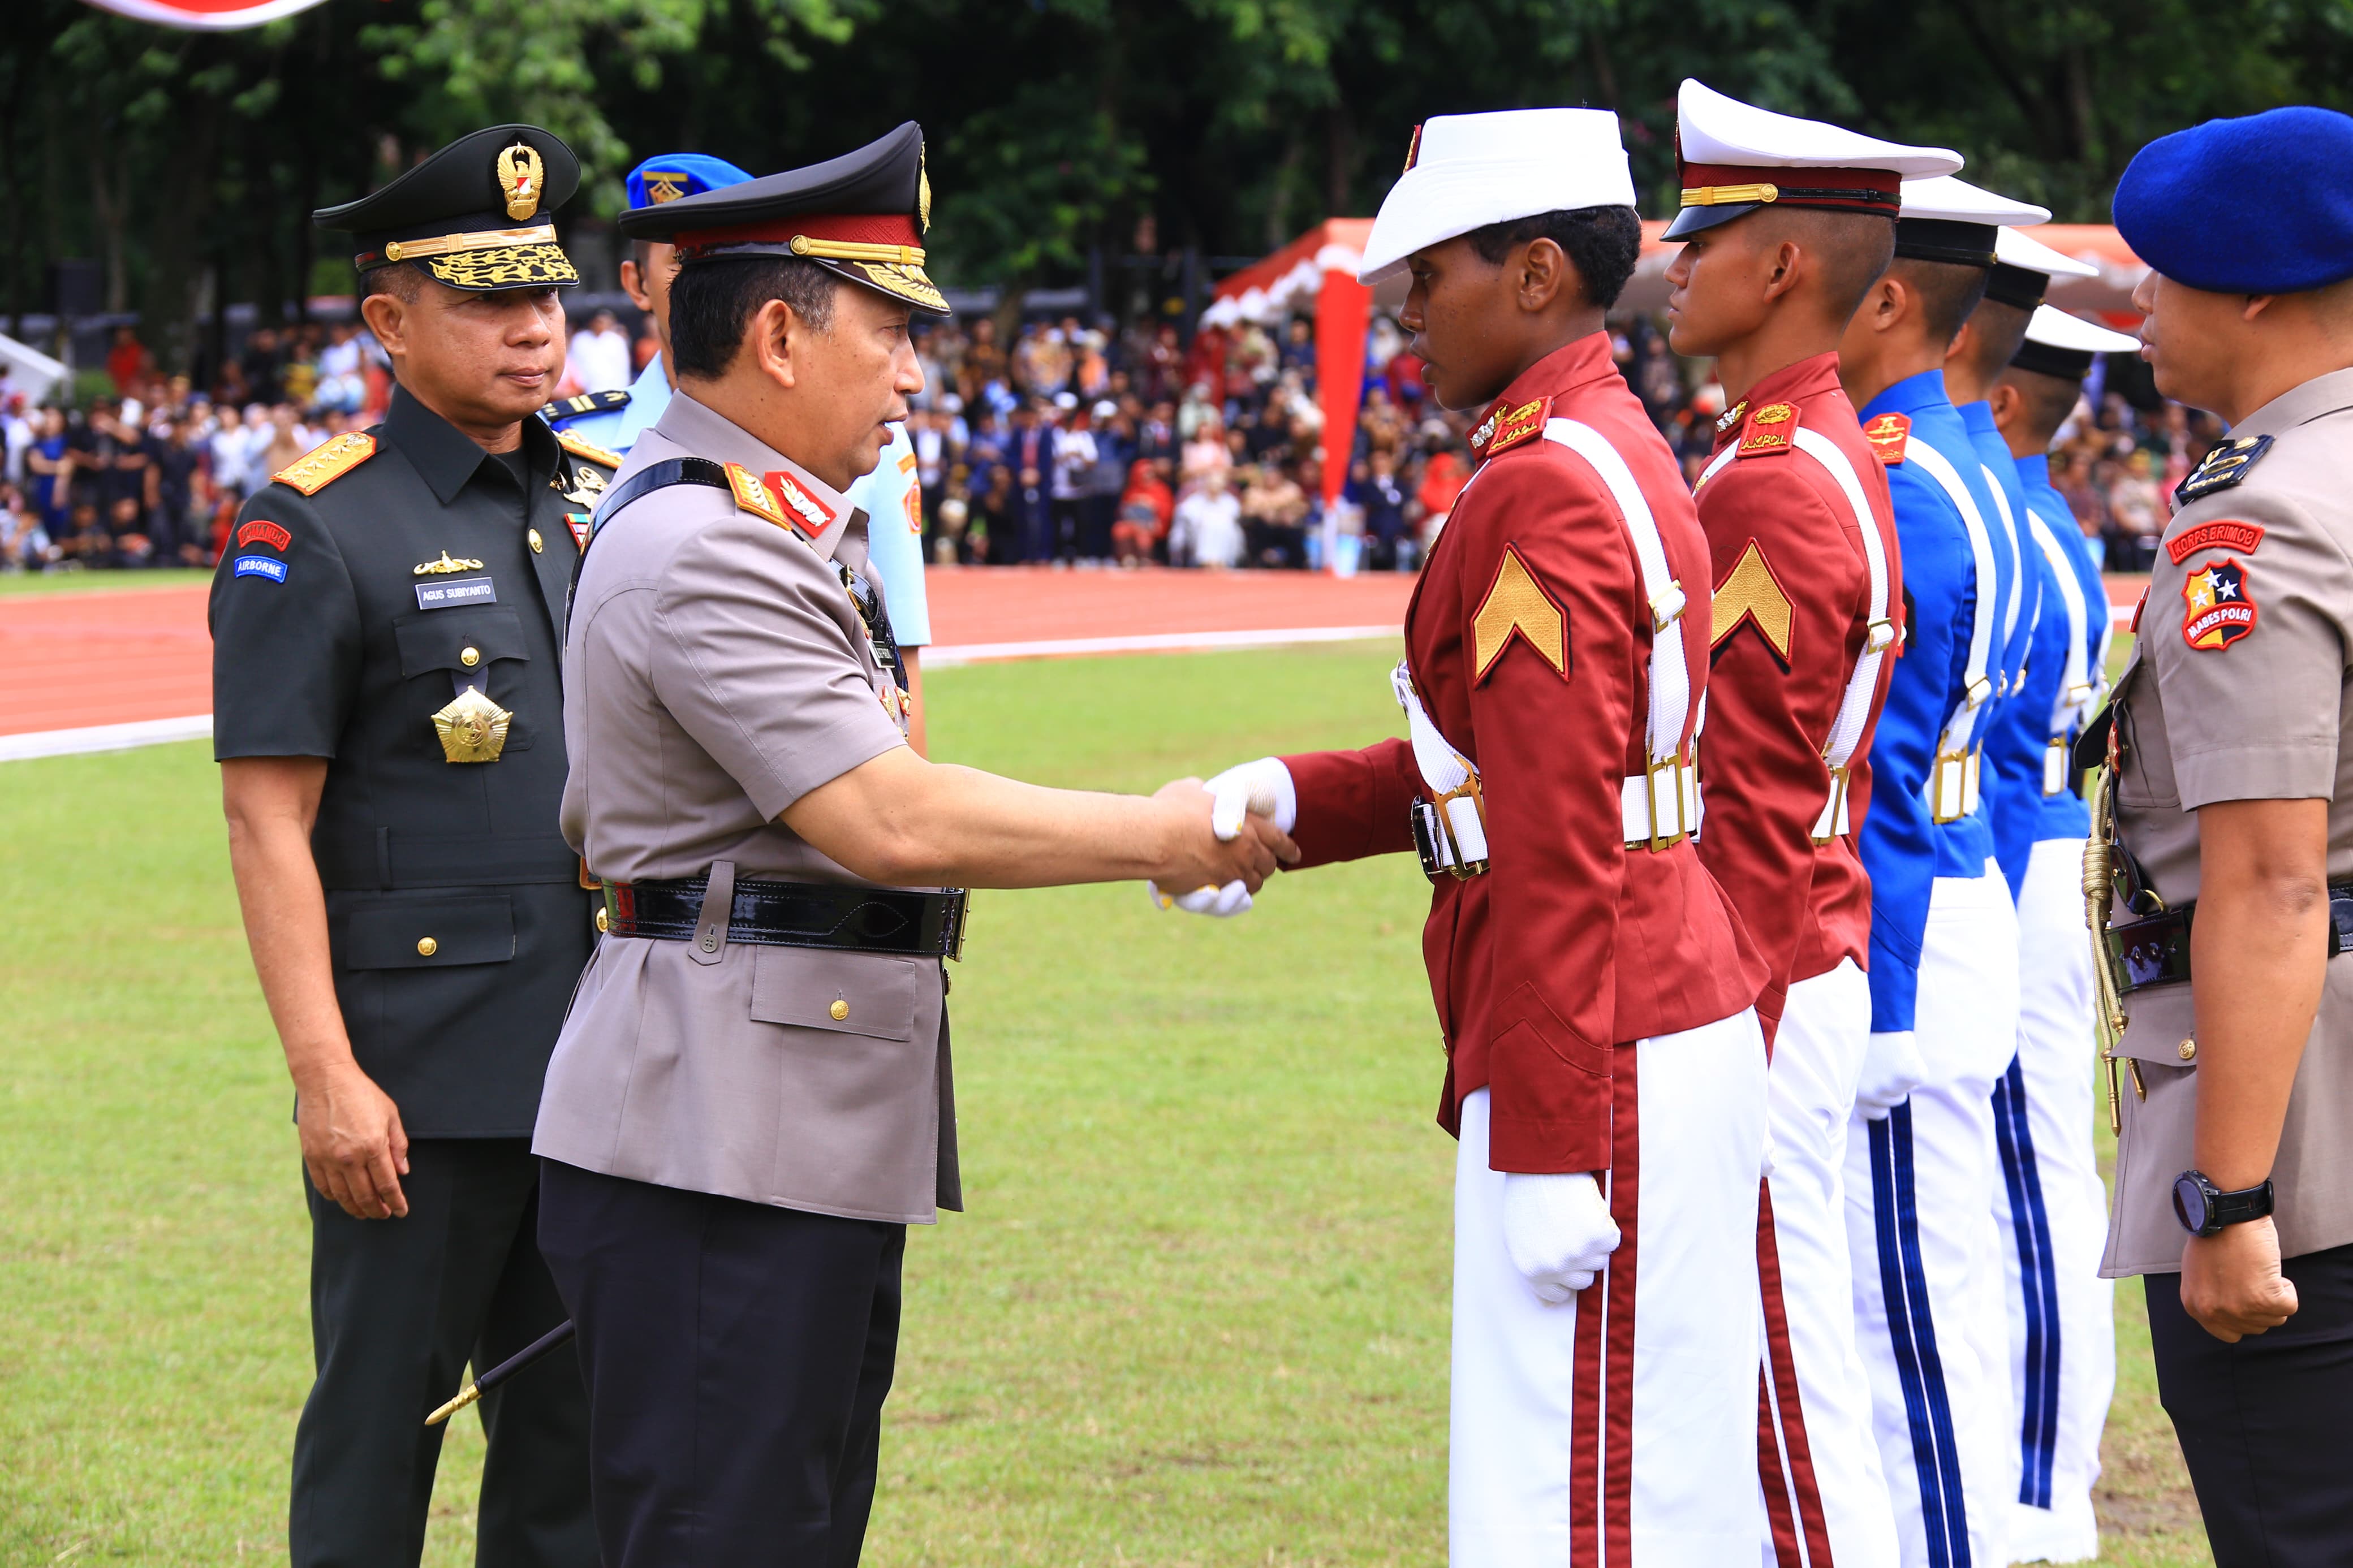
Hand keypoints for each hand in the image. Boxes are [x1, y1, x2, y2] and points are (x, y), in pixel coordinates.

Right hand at [295, 1061, 410, 1218]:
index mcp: (373, 1146)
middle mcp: (350, 1157)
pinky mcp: (311, 1157)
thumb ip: (398, 1145)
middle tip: (383, 1215)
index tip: (401, 1212)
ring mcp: (328, 1159)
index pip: (387, 1185)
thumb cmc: (362, 1094)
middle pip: (365, 1196)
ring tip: (365, 1213)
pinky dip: (335, 1197)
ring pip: (343, 1196)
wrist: (325, 1079)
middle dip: (377, 1210)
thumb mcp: (390, 1114)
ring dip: (356, 1208)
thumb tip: (402, 1172)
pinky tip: (342, 1199)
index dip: (396, 1202)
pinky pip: (324, 1186)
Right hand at [1144, 778, 1296, 903]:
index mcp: (1248, 824)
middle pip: (1268, 864)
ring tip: (1242, 879)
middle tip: (1262, 864)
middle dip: (1266, 865)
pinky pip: (1233, 900)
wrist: (1154, 837)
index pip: (1278, 838)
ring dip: (1250, 882)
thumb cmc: (1169, 810)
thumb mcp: (1190, 790)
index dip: (1288, 847)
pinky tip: (1228, 892)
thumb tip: (1198, 789)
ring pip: (1253, 884)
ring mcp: (1233, 873)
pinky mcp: (1216, 891)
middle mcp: (1247, 851)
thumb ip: (1201, 792)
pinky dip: (1233, 897)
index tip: (1294, 854)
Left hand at [1501, 1171, 1619, 1303]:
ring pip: (1599, 1261)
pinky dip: (1605, 1227)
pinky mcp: (1599, 1237)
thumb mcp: (1518, 1240)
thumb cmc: (1528, 1200)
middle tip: (1569, 1231)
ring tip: (1576, 1218)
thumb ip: (1535, 1273)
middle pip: (1583, 1280)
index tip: (1565, 1258)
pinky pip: (1612, 1242)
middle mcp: (1556, 1268)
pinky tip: (1587, 1210)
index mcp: (1532, 1271)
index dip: (1564, 1275)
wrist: (1542, 1166)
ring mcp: (1579, 1254)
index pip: (1559, 1294)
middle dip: (1580, 1259)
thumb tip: (1548, 1305)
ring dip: (1593, 1243)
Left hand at [1853, 1030, 1924, 1118]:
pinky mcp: (1910, 1076)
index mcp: (1855, 1091)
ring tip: (1890, 1056)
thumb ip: (1856, 1089)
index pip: (1873, 1113)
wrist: (1874, 1015)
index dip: (1878, 1103)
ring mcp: (1892, 1086)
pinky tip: (1903, 1052)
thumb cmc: (1860, 1037)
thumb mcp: (1851, 1066)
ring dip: (1901, 1077)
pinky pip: (1918, 1078)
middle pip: (1891, 1103)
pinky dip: (1915, 1066)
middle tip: (1886, 1067)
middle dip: (1891, 1089)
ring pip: (1904, 1091)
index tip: (1880, 1090)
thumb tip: (1862, 1117)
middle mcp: (1873, 1093)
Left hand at [2180, 1216, 2297, 1341]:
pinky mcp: (2263, 1300)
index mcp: (2195, 1306)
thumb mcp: (2199, 1274)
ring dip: (2274, 1295)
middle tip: (2252, 1276)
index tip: (2247, 1298)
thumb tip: (2229, 1312)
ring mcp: (2238, 1309)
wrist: (2225, 1214)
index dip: (2243, 1317)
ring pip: (2275, 1318)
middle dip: (2261, 1305)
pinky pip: (2289, 1306)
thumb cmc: (2215, 1236)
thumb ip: (2211, 1297)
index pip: (2228, 1334)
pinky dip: (2288, 1289)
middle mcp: (2214, 1313)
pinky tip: (2270, 1269)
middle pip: (2255, 1328)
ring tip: (2258, 1269)